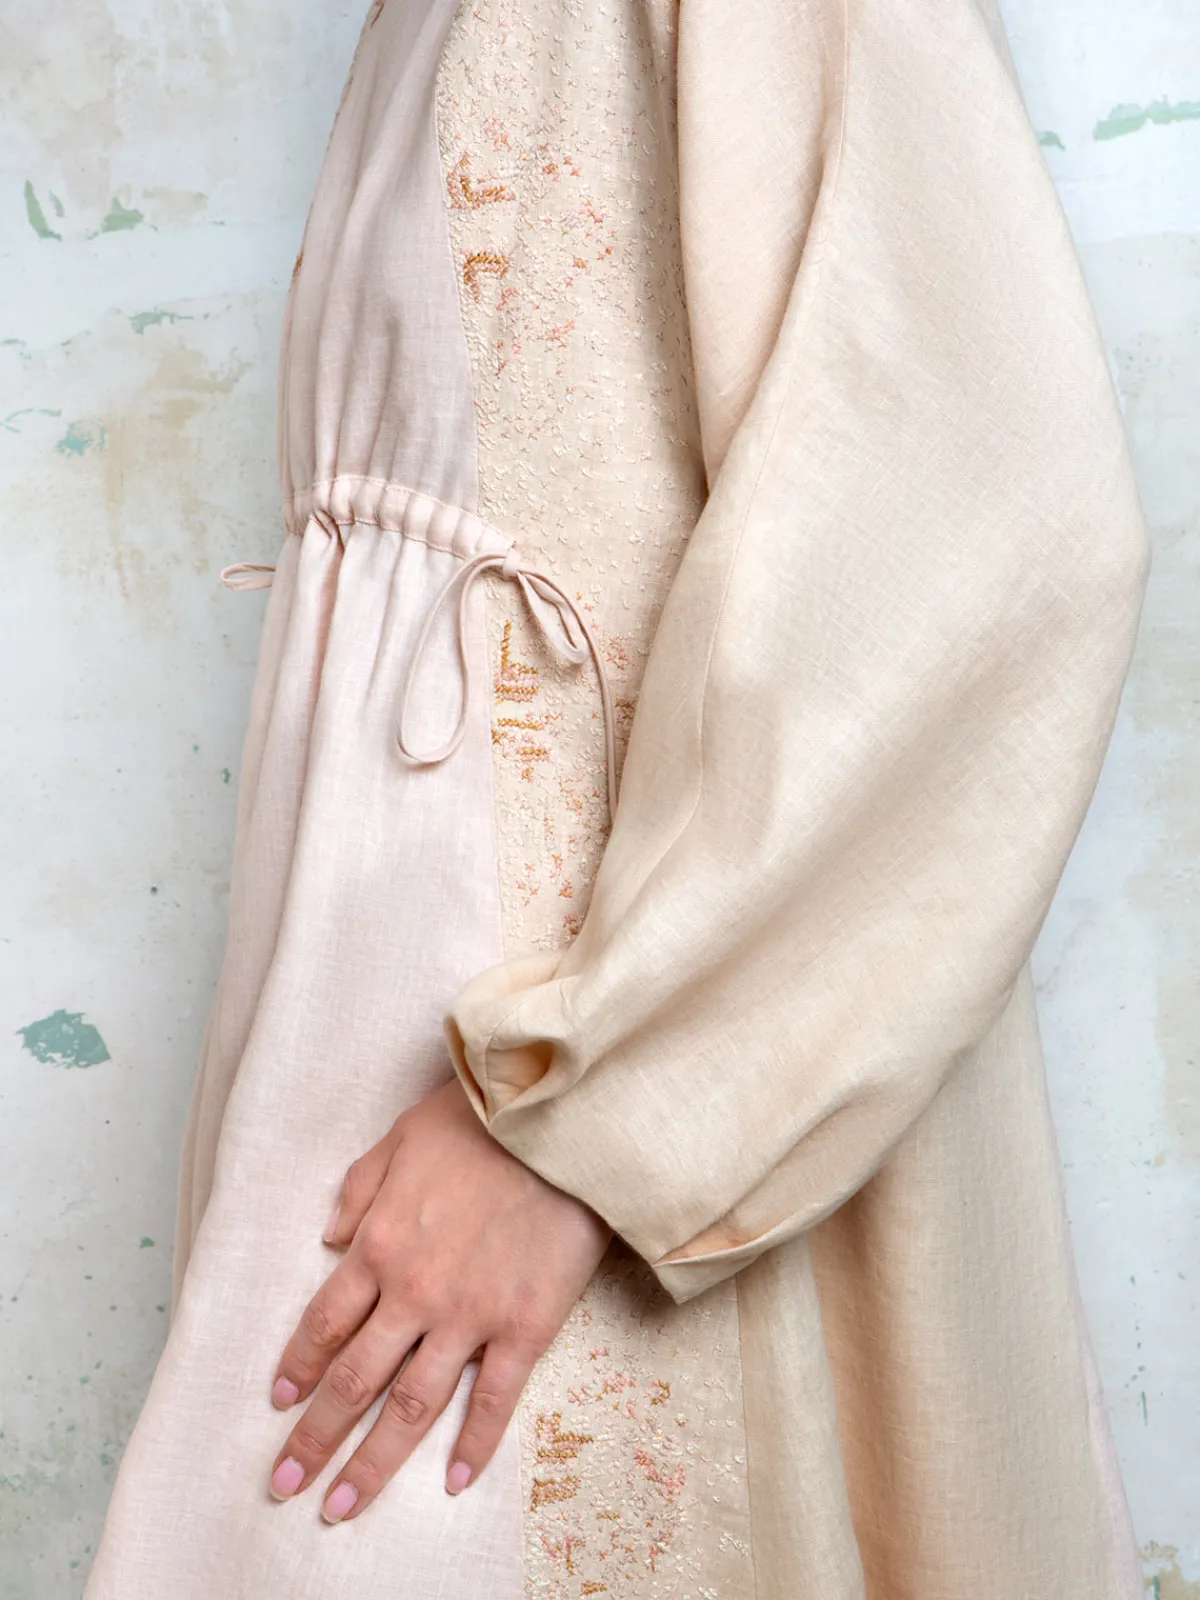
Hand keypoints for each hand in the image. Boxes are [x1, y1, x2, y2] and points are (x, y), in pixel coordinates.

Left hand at [267, 1077, 610, 1522]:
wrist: (561, 1121)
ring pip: (410, 1404)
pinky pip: (493, 1399)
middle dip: (315, 1438)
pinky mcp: (524, 1326)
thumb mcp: (402, 1135)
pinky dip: (473, 1446)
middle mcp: (413, 1293)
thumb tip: (331, 1239)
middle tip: (286, 1483)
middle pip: (352, 1380)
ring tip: (341, 1507)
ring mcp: (469, 1316)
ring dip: (372, 1461)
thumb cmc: (483, 1118)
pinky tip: (454, 1481)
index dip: (298, 1368)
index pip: (323, 1323)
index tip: (279, 1404)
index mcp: (379, 1244)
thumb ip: (360, 1188)